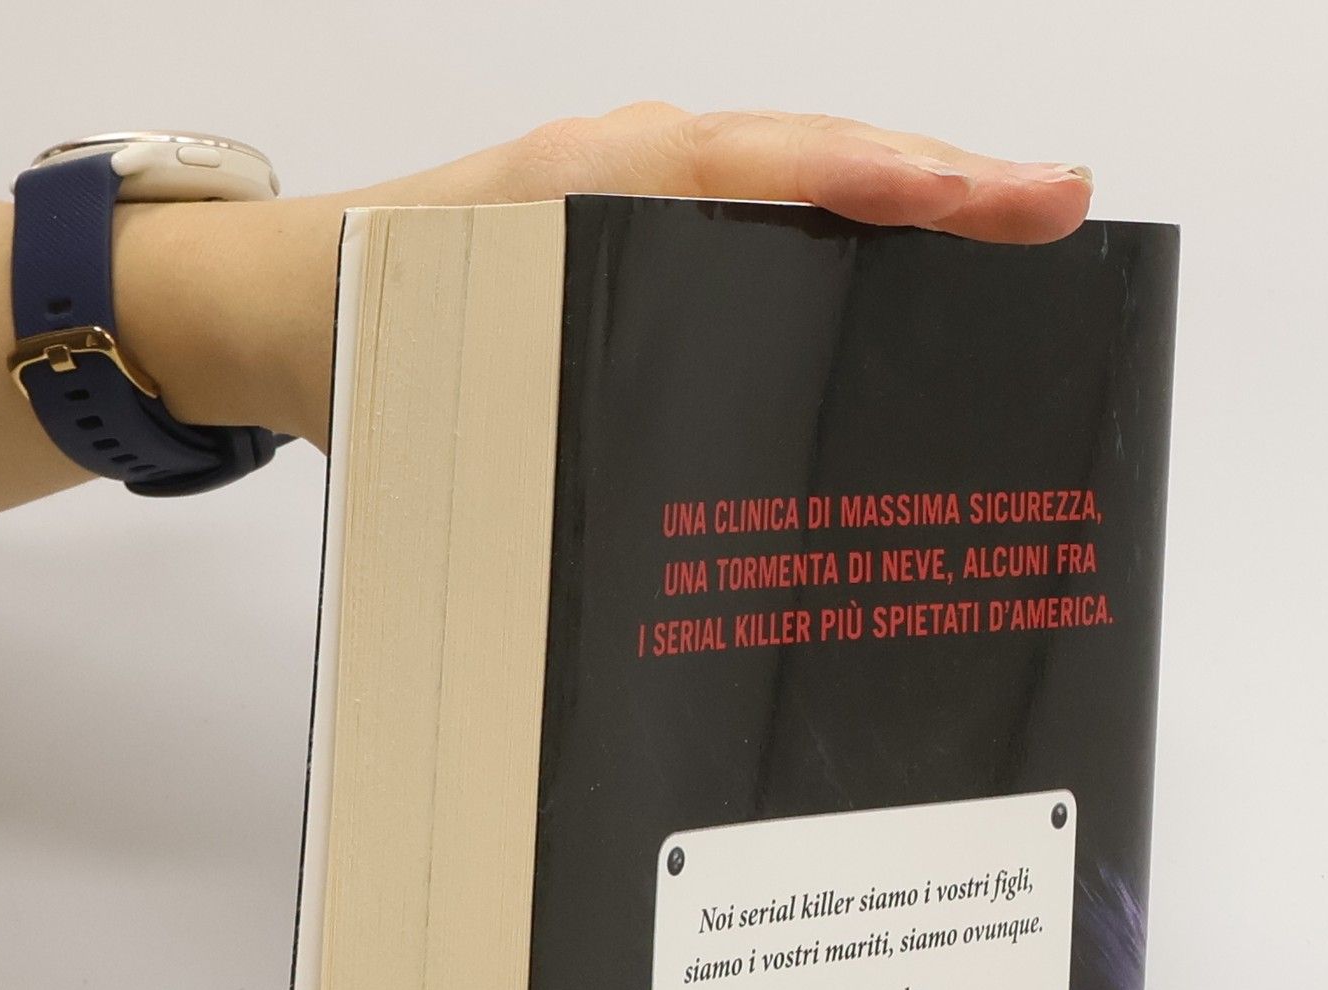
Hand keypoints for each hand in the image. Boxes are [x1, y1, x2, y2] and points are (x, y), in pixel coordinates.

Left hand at [121, 106, 1093, 449]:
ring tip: (1009, 232)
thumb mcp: (463, 367)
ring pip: (790, 181)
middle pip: (812, 158)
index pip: (775, 172)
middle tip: (1057, 207)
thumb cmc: (361, 334)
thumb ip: (566, 389)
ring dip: (897, 203)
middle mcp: (630, 172)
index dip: (890, 186)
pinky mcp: (628, 231)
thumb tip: (690, 493)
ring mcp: (634, 192)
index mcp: (599, 186)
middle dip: (940, 184)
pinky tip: (883, 281)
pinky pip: (749, 217)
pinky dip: (830, 230)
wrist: (269, 308)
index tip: (993, 200)